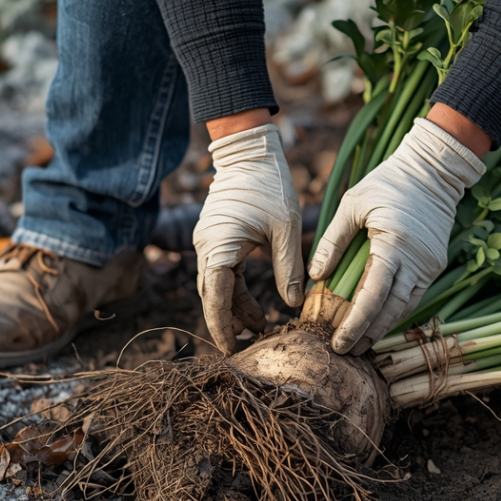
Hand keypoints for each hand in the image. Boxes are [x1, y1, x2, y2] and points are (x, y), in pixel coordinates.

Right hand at [194, 121, 303, 353]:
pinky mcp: (217, 238)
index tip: (230, 350)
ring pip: (218, 286)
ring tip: (260, 328)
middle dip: (228, 323)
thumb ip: (289, 268)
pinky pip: (224, 273)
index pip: (215, 298)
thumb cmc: (269, 184)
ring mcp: (209, 242)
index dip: (222, 326)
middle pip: (212, 297)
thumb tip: (293, 305)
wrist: (250, 150)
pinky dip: (237, 291)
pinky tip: (256, 307)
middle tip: (247, 347)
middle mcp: (207, 247)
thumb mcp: (286, 229)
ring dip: (235, 308)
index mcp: (219, 247)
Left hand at [308, 116, 485, 353]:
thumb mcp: (352, 204)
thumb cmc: (387, 182)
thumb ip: (332, 241)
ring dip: (382, 327)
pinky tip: (378, 320)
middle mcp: (415, 260)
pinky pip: (413, 295)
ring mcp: (429, 264)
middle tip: (345, 351)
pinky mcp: (434, 264)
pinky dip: (396, 310)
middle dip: (368, 333)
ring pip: (405, 307)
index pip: (373, 296)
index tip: (339, 342)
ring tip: (360, 343)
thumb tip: (316, 276)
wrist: (433, 170)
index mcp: (393, 244)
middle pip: (391, 310)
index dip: (355, 323)